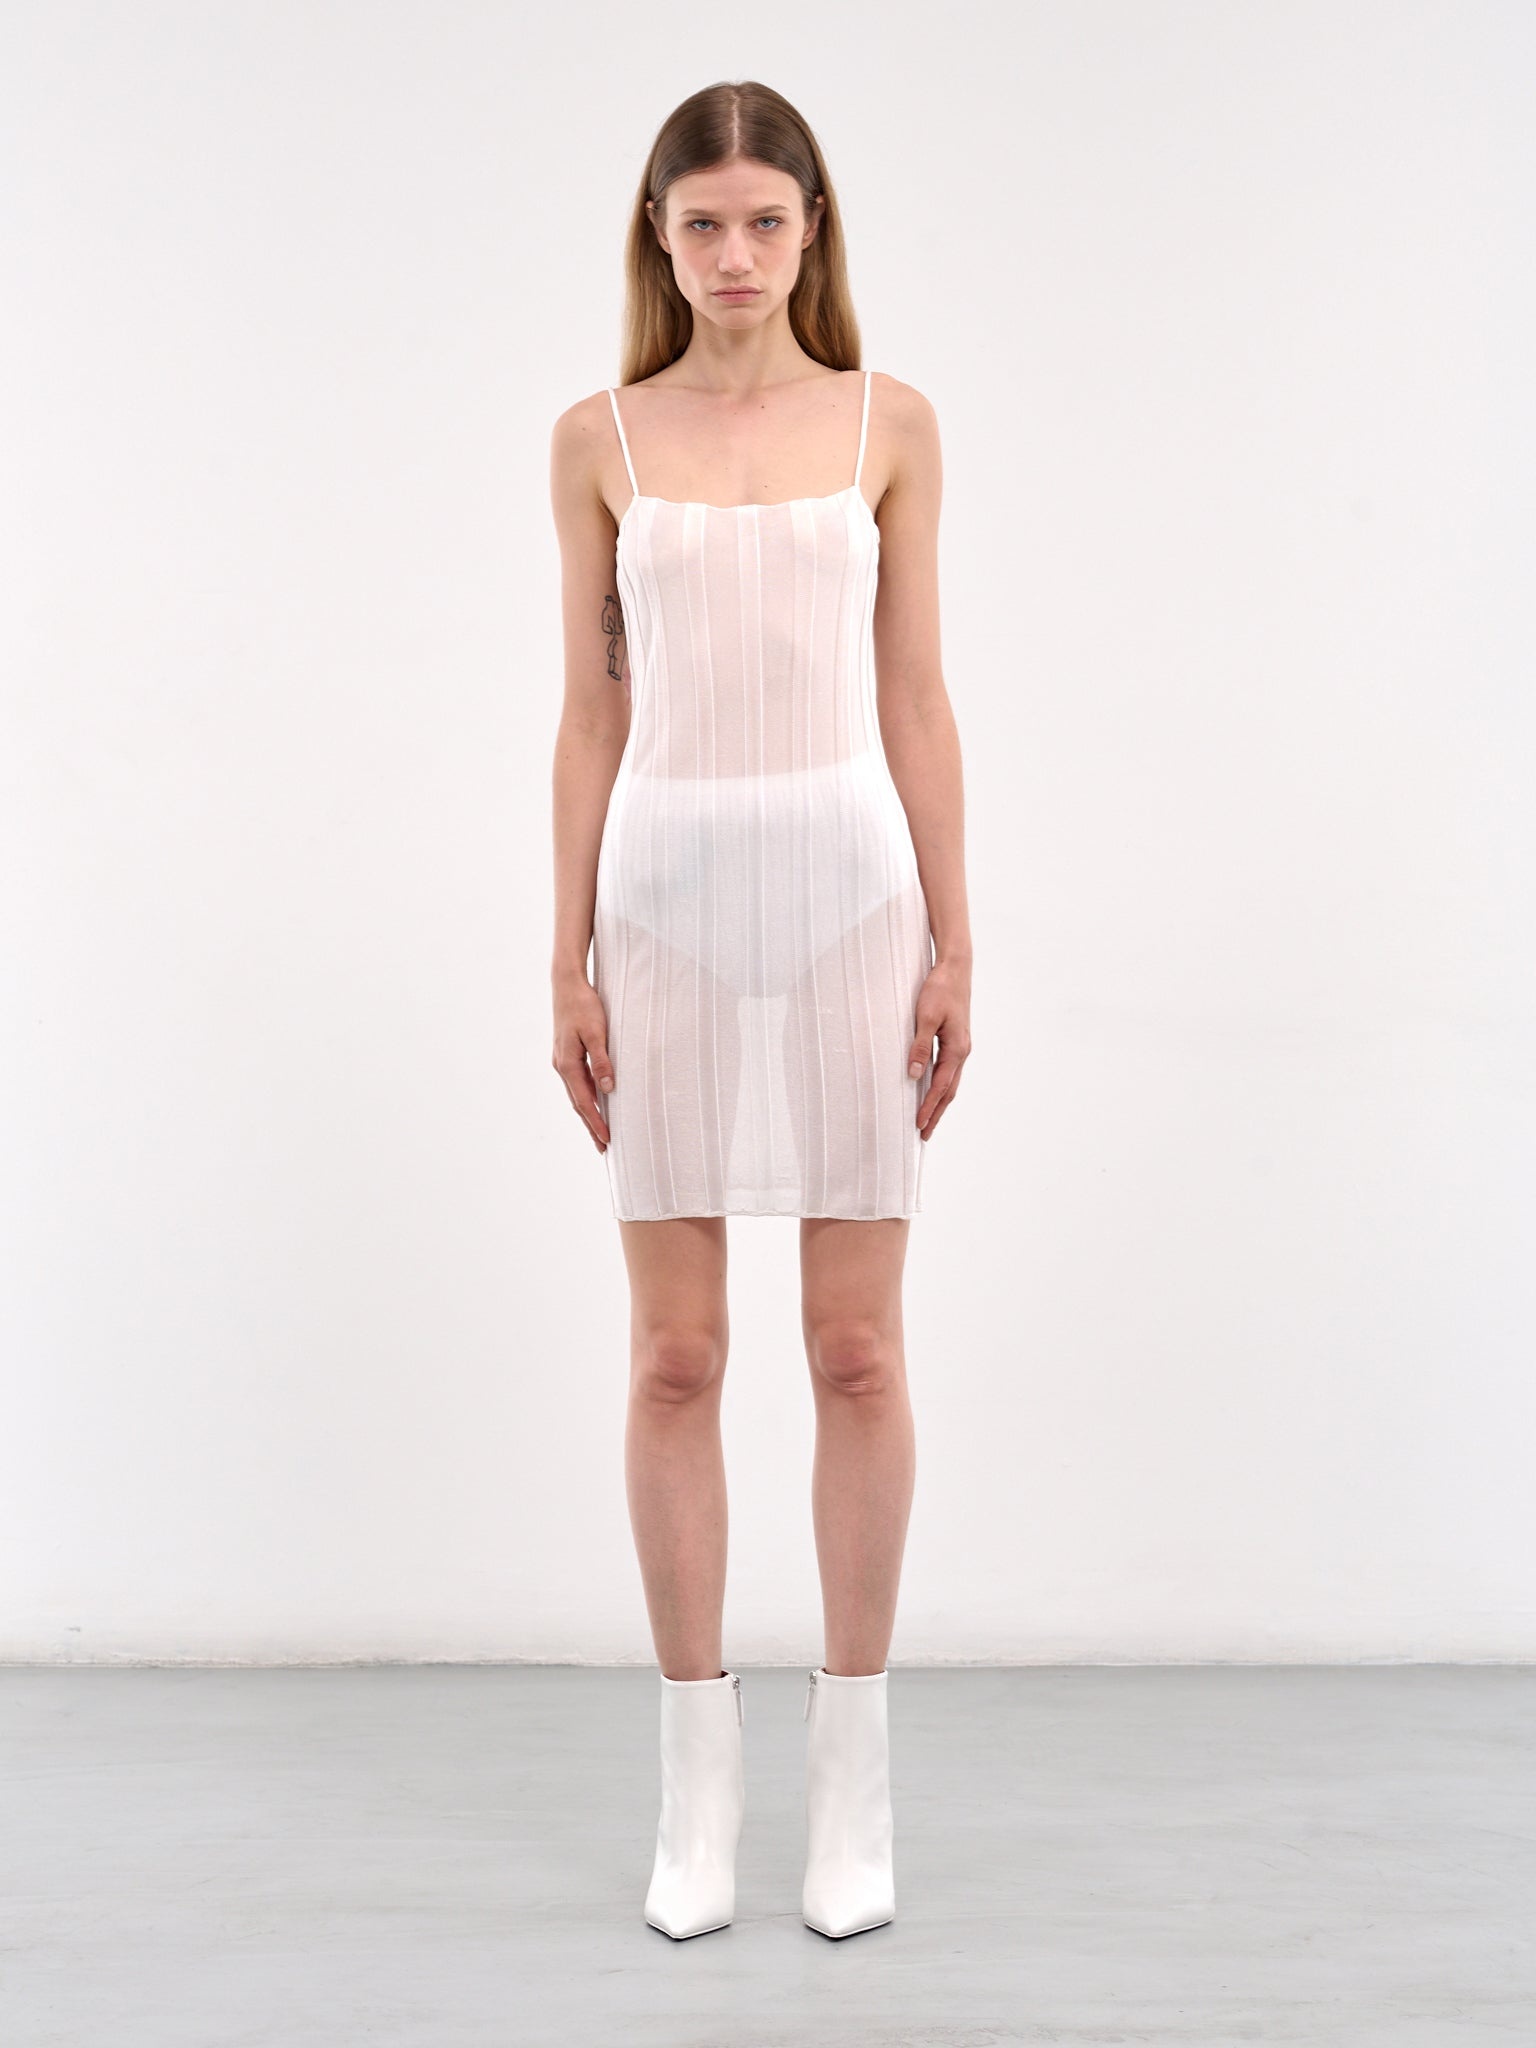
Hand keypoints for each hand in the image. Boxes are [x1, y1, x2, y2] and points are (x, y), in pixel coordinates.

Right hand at [552, 971, 614, 1153]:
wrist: (566, 983)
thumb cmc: (584, 1005)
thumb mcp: (597, 1032)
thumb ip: (602, 1061)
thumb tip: (608, 1089)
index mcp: (567, 1064)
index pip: (584, 1102)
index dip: (596, 1123)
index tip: (607, 1141)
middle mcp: (561, 1065)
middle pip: (577, 1103)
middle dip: (591, 1126)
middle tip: (603, 1148)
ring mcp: (562, 1060)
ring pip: (576, 1094)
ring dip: (587, 1114)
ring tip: (599, 1132)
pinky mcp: (566, 1053)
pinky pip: (577, 1083)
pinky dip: (585, 1098)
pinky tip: (594, 1102)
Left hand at [907, 958, 970, 1141]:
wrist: (955, 968)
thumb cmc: (940, 989)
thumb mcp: (925, 1017)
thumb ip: (920, 1047)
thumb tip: (914, 1075)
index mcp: (957, 1049)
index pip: (941, 1087)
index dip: (929, 1107)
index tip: (919, 1125)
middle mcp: (962, 1051)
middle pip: (950, 1091)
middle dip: (937, 1113)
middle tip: (924, 1134)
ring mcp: (960, 1046)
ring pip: (951, 1082)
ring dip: (940, 1102)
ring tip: (929, 1119)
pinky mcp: (956, 1039)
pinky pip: (949, 1070)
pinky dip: (941, 1086)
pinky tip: (932, 1089)